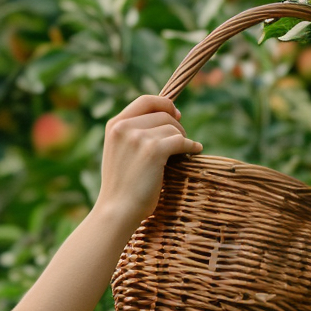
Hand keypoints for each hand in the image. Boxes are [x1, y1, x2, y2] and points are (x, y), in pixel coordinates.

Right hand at [98, 94, 201, 228]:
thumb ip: (133, 133)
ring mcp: (138, 138)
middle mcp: (124, 127)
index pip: (146, 101)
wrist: (117, 209)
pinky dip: (191, 146)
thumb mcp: (119, 151)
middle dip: (176, 125)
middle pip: (163, 114)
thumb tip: (167, 116)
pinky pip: (181, 141)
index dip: (165, 104)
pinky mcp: (153, 151)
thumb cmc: (122, 185)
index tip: (176, 114)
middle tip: (181, 139)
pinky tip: (195, 150)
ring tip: (184, 150)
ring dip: (183, 138)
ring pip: (173, 128)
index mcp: (114, 125)